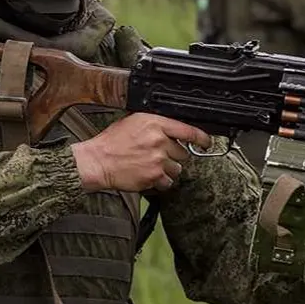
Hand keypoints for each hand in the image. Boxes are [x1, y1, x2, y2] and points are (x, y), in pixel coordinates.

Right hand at [70, 113, 211, 193]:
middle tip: (158, 155)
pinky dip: (161, 181)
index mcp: (155, 124)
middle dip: (173, 155)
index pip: (188, 130)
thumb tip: (173, 129)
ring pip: (177, 169)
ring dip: (168, 169)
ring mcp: (157, 159)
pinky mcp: (154, 176)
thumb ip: (156, 124)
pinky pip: (168, 181)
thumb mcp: (134, 122)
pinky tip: (149, 175)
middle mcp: (159, 141)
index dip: (202, 138)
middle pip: (183, 153)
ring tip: (151, 165)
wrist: (98, 161)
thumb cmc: (112, 142)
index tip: (207, 143)